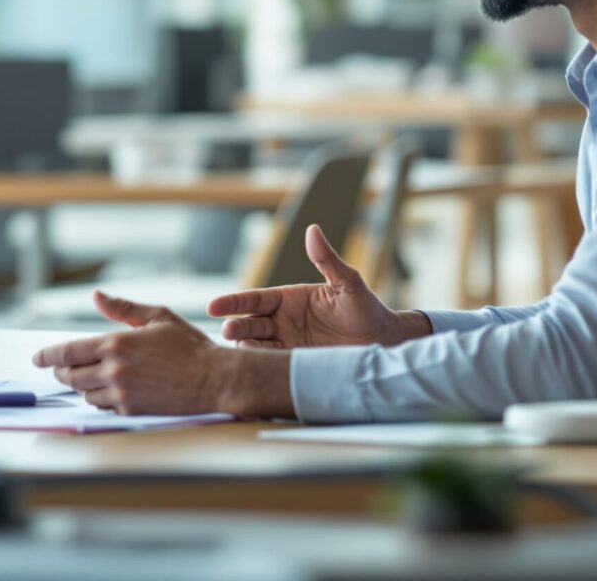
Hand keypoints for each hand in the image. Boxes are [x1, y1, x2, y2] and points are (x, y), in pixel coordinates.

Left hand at [30, 291, 290, 416]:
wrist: (213, 380)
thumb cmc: (189, 346)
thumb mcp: (157, 317)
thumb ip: (123, 308)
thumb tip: (97, 296)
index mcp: (116, 344)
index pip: (68, 352)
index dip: (48, 356)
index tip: (38, 358)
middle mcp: (113, 370)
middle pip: (71, 376)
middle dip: (62, 372)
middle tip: (60, 369)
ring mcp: (121, 394)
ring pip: (86, 394)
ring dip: (83, 386)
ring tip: (89, 378)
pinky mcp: (131, 411)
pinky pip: (104, 407)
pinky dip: (102, 399)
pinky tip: (111, 391)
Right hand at [206, 226, 428, 349]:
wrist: (384, 342)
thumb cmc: (367, 309)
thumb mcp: (348, 283)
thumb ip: (327, 260)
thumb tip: (313, 230)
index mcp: (289, 299)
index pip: (254, 299)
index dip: (232, 302)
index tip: (212, 306)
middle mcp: (282, 321)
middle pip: (249, 323)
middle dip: (236, 326)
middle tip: (228, 329)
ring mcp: (287, 344)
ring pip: (256, 345)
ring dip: (246, 347)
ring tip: (243, 349)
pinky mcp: (295, 364)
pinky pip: (273, 363)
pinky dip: (262, 364)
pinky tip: (257, 367)